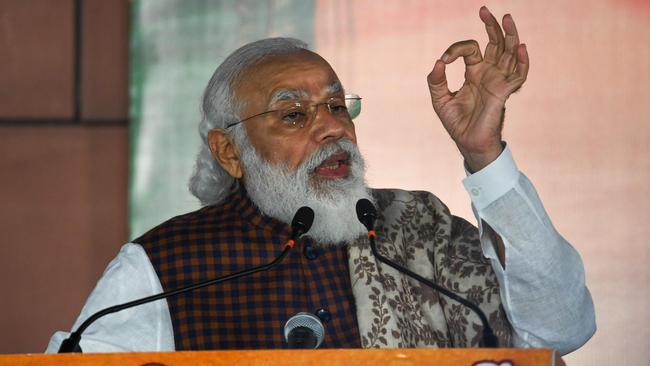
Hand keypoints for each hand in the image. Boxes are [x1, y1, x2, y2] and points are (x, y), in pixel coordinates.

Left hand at [427, 6, 528, 171]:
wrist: (466, 142)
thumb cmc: (456, 122)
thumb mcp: (439, 99)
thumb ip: (435, 81)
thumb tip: (437, 63)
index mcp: (474, 72)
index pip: (470, 49)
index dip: (456, 49)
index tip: (444, 60)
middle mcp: (489, 73)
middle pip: (495, 43)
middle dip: (491, 26)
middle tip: (484, 10)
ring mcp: (498, 81)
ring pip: (509, 52)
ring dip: (509, 35)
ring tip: (506, 18)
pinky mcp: (504, 92)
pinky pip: (518, 75)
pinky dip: (522, 61)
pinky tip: (520, 48)